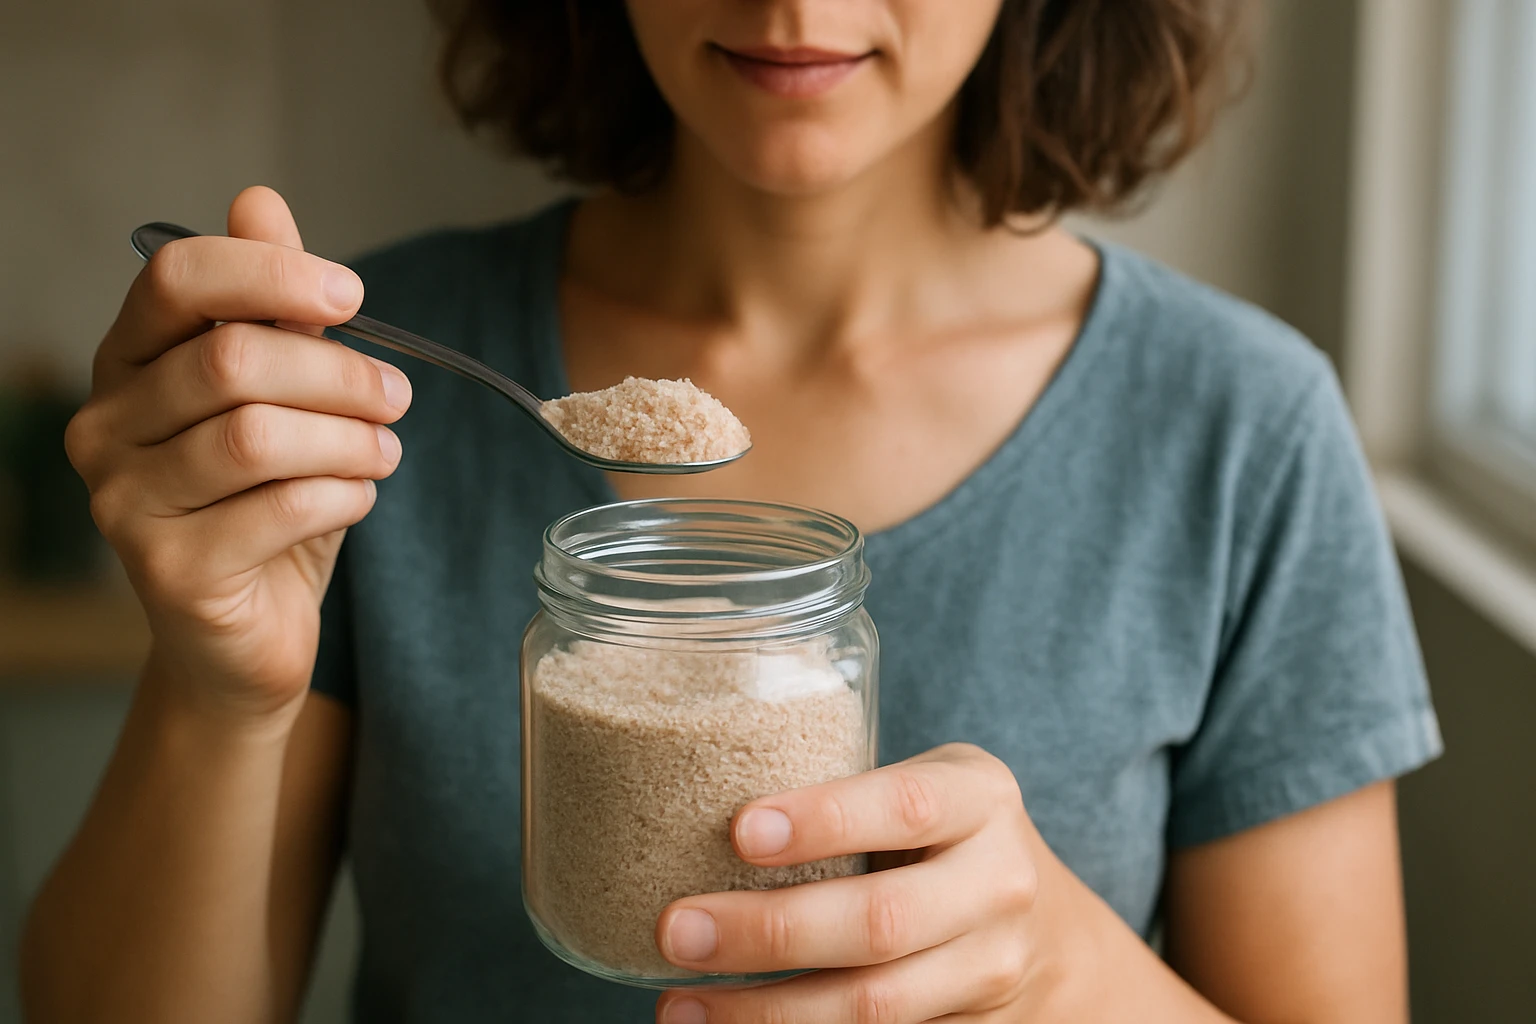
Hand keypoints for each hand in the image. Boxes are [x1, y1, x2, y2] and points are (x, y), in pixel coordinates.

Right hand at [65, 186, 409, 724]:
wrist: (242, 637)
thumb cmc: (264, 507)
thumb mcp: (279, 399)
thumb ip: (270, 307)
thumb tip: (259, 200)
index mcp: (127, 363)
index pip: (176, 278)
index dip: (270, 273)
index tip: (349, 295)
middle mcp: (104, 425)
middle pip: (233, 360)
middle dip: (340, 373)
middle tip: (397, 397)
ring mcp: (123, 501)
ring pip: (259, 437)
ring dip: (350, 440)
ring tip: (384, 452)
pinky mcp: (166, 570)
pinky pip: (281, 508)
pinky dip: (343, 496)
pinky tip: (356, 498)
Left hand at [653, 743, 1073, 1022]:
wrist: (1049, 935)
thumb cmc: (944, 840)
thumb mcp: (923, 790)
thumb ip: (845, 797)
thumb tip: (691, 804)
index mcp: (979, 799)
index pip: (904, 805)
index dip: (823, 819)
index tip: (739, 831)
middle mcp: (997, 883)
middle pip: (880, 921)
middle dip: (768, 932)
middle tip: (677, 930)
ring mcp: (991, 968)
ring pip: (874, 1006)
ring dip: (766, 1012)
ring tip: (680, 1006)